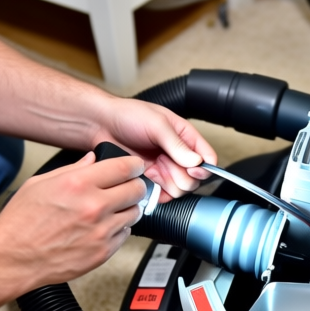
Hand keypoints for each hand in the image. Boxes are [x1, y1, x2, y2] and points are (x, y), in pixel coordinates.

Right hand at [0, 151, 146, 288]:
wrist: (13, 259)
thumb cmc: (21, 222)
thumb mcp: (39, 184)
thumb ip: (71, 169)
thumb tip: (92, 159)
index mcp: (78, 184)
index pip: (124, 167)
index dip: (134, 165)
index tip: (135, 166)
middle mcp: (94, 206)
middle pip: (137, 189)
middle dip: (135, 185)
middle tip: (128, 187)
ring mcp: (101, 231)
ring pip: (135, 213)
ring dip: (127, 208)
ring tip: (111, 209)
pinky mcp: (103, 251)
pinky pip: (125, 234)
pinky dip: (118, 229)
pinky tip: (102, 227)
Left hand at [92, 98, 216, 201]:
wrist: (101, 124)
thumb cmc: (128, 115)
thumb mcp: (156, 124)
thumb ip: (177, 144)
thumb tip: (196, 162)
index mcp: (185, 137)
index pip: (208, 158)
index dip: (204, 168)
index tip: (193, 170)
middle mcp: (178, 154)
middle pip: (196, 179)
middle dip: (183, 177)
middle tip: (166, 167)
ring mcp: (165, 168)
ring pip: (181, 189)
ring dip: (170, 185)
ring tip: (154, 172)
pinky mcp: (152, 179)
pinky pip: (163, 194)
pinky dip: (159, 194)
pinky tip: (149, 183)